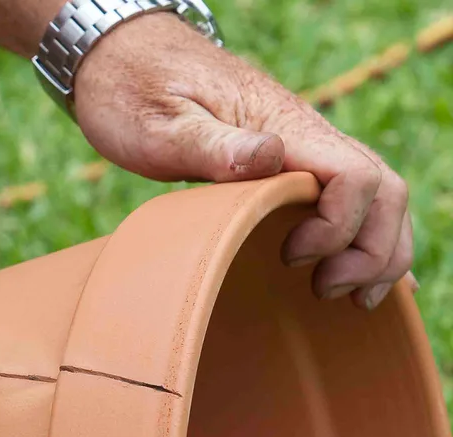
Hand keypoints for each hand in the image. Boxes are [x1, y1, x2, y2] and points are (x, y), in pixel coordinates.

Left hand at [73, 12, 414, 310]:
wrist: (126, 65)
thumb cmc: (136, 95)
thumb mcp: (161, 123)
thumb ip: (213, 145)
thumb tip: (267, 159)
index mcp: (285, 128)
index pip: (355, 178)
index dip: (338, 228)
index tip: (288, 257)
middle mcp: (307, 140)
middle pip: (384, 194)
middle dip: (372, 252)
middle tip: (326, 291)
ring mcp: (301, 156)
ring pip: (377, 201)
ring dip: (377, 253)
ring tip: (351, 300)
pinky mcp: (285, 171)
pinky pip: (345, 204)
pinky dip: (360, 243)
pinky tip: (355, 282)